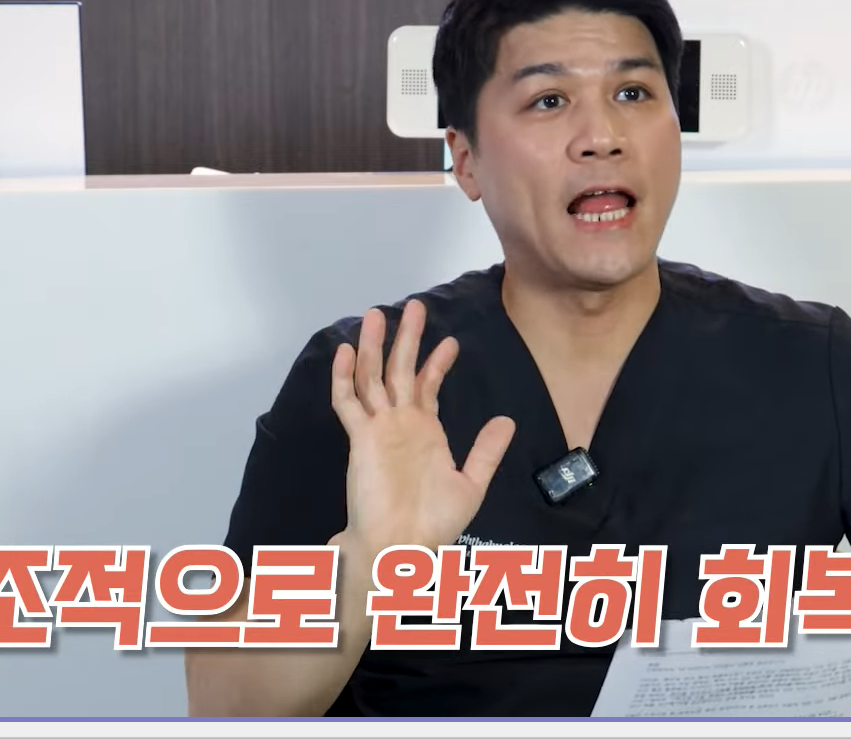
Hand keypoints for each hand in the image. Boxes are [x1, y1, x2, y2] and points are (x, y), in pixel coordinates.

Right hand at [329, 299, 515, 555]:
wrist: (402, 545)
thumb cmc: (434, 521)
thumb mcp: (472, 482)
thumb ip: (486, 450)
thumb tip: (506, 420)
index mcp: (425, 432)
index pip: (428, 387)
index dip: (438, 363)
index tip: (451, 340)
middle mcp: (400, 424)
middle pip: (400, 370)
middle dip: (408, 338)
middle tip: (417, 306)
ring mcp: (378, 428)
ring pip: (372, 377)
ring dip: (373, 346)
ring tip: (377, 313)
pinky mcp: (360, 438)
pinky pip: (348, 402)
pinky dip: (344, 376)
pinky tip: (346, 351)